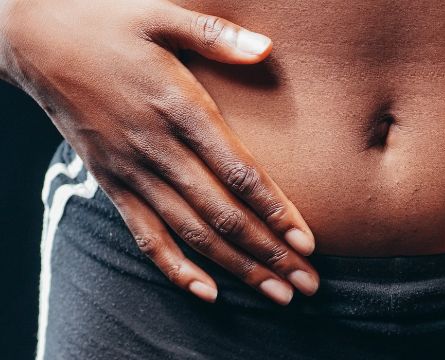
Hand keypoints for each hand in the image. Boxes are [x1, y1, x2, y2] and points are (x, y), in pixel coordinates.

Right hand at [1, 0, 318, 304]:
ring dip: (237, 267)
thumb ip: (215, 35)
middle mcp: (157, 148)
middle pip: (222, 213)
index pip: (238, 171)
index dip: (275, 210)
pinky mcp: (110, 183)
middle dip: (269, 253)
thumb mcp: (160, 16)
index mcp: (179, 106)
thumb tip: (265, 48)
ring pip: (191, 232)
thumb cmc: (105, 24)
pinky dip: (174, 267)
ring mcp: (131, 171)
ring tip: (276, 294)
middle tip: (306, 283)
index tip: (306, 241)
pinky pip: (144, 234)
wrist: (32, 40)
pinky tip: (207, 291)